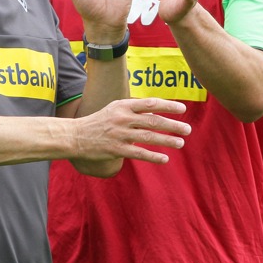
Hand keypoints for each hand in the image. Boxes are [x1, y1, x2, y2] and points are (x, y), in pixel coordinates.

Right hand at [73, 98, 190, 164]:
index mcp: (123, 106)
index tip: (182, 109)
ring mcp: (120, 134)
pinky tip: (165, 158)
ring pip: (148, 137)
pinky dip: (153, 156)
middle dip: (172, 125)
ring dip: (167, 140)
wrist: (75, 136)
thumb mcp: (114, 108)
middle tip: (188, 129)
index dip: (167, 106)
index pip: (150, 103)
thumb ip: (133, 108)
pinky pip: (139, 153)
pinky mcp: (116, 149)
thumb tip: (154, 110)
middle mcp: (123, 118)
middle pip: (153, 120)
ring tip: (181, 143)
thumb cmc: (98, 121)